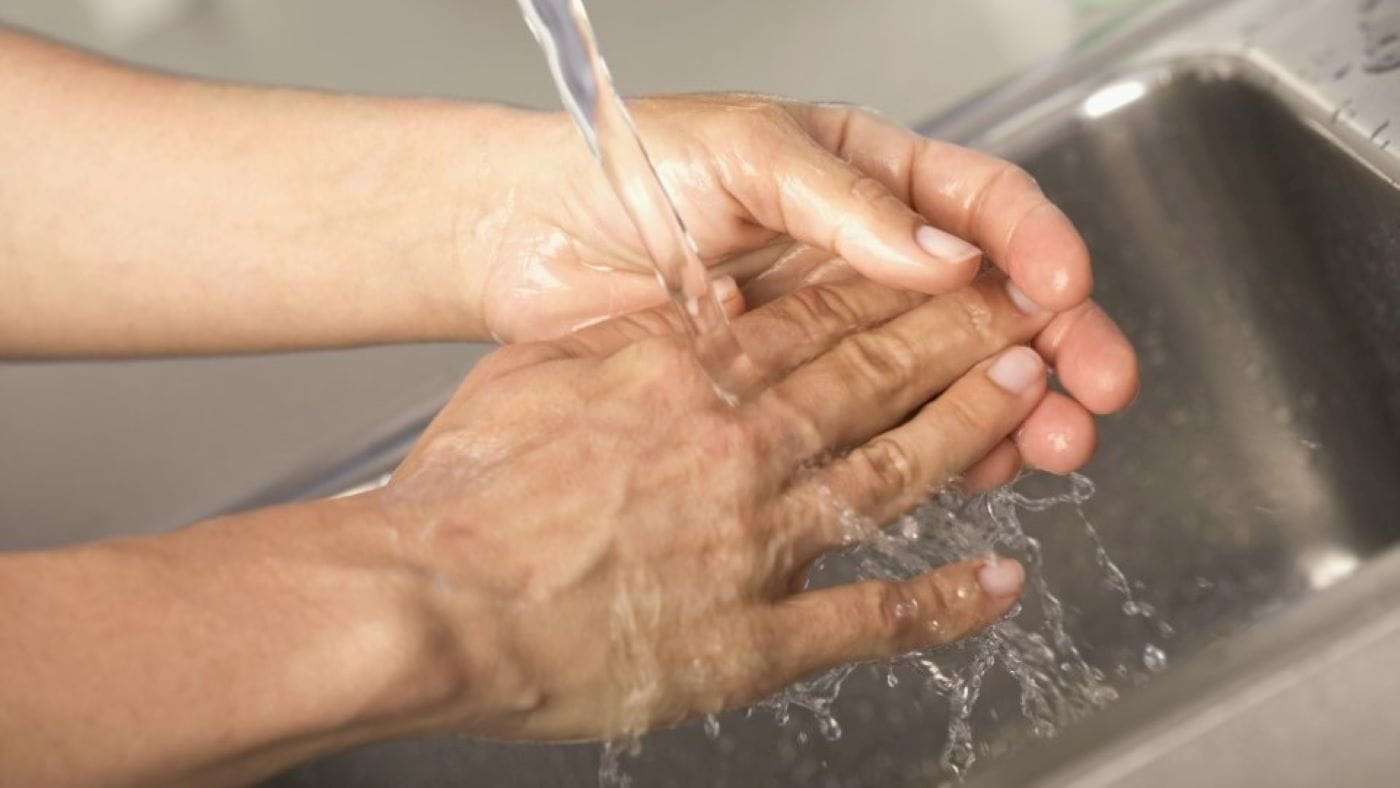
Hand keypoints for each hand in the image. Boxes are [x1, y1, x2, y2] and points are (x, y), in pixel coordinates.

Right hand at [375, 272, 1055, 739]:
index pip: (821, 319)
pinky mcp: (749, 639)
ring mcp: (754, 544)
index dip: (900, 291)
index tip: (949, 272)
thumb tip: (691, 306)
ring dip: (970, 432)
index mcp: (687, 377)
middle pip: (876, 378)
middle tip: (1023, 313)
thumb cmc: (464, 490)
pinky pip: (869, 616)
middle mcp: (739, 448)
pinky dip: (942, 601)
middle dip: (959, 339)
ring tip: (1028, 400)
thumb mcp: (539, 369)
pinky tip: (997, 580)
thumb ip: (630, 335)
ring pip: (894, 475)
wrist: (428, 598)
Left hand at [470, 95, 1137, 477]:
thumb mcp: (744, 155)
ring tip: (1048, 446)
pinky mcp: (799, 394)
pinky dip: (938, 448)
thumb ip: (843, 203)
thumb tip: (948, 255)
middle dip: (1056, 345)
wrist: (528, 239)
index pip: (983, 205)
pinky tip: (971, 470)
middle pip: (993, 300)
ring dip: (1011, 407)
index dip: (1036, 247)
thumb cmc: (625, 170)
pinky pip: (887, 425)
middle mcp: (868, 254)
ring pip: (954, 370)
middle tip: (1093, 393)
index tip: (1065, 292)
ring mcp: (838, 328)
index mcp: (868, 177)